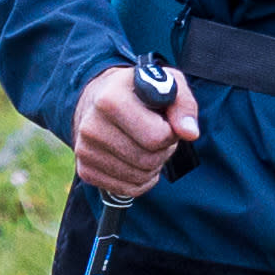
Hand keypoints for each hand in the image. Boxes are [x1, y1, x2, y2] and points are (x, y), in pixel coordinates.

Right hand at [71, 65, 200, 202]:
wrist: (98, 99)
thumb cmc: (139, 92)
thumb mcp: (168, 84)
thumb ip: (184, 106)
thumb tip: (189, 134)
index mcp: (109, 99)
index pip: (156, 137)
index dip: (170, 133)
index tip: (163, 121)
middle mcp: (91, 126)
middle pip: (147, 160)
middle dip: (162, 151)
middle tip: (157, 136)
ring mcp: (84, 149)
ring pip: (139, 177)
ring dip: (152, 166)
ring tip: (145, 146)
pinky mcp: (84, 169)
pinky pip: (126, 189)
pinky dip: (140, 180)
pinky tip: (136, 162)